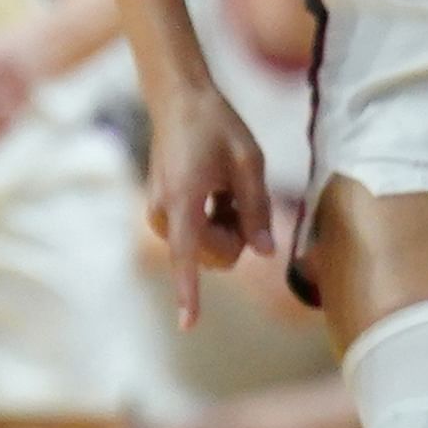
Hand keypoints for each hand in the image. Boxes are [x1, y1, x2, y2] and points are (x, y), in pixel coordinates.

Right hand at [143, 73, 275, 328]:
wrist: (178, 101)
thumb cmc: (217, 126)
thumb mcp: (250, 162)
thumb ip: (258, 209)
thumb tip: (267, 254)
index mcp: (184, 201)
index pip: (188, 257)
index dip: (190, 293)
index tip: (188, 326)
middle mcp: (165, 216)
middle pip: (215, 256)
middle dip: (238, 238)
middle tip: (243, 196)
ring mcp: (160, 217)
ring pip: (208, 250)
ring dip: (227, 229)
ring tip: (226, 188)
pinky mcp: (163, 217)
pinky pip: (199, 238)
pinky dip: (215, 223)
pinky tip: (216, 192)